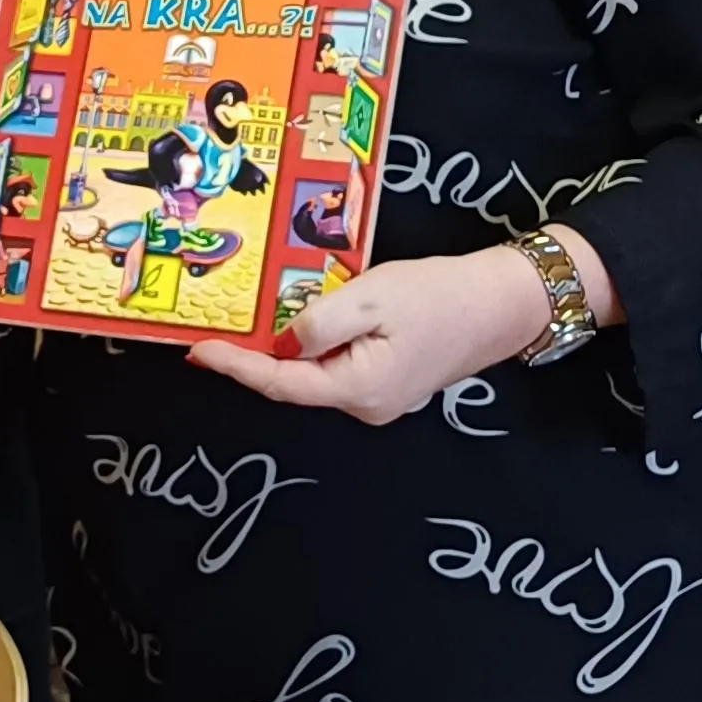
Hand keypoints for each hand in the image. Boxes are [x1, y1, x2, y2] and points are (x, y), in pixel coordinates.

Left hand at [186, 247, 561, 422]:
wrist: (502, 305)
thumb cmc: (441, 295)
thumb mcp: (372, 296)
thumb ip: (320, 322)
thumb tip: (283, 341)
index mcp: (358, 389)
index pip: (279, 383)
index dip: (235, 366)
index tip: (198, 351)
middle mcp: (365, 406)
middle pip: (296, 381)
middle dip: (259, 354)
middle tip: (223, 326)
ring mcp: (379, 400)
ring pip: (317, 374)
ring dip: (290, 347)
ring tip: (266, 315)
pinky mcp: (389, 384)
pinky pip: (339, 367)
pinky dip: (318, 346)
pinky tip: (311, 319)